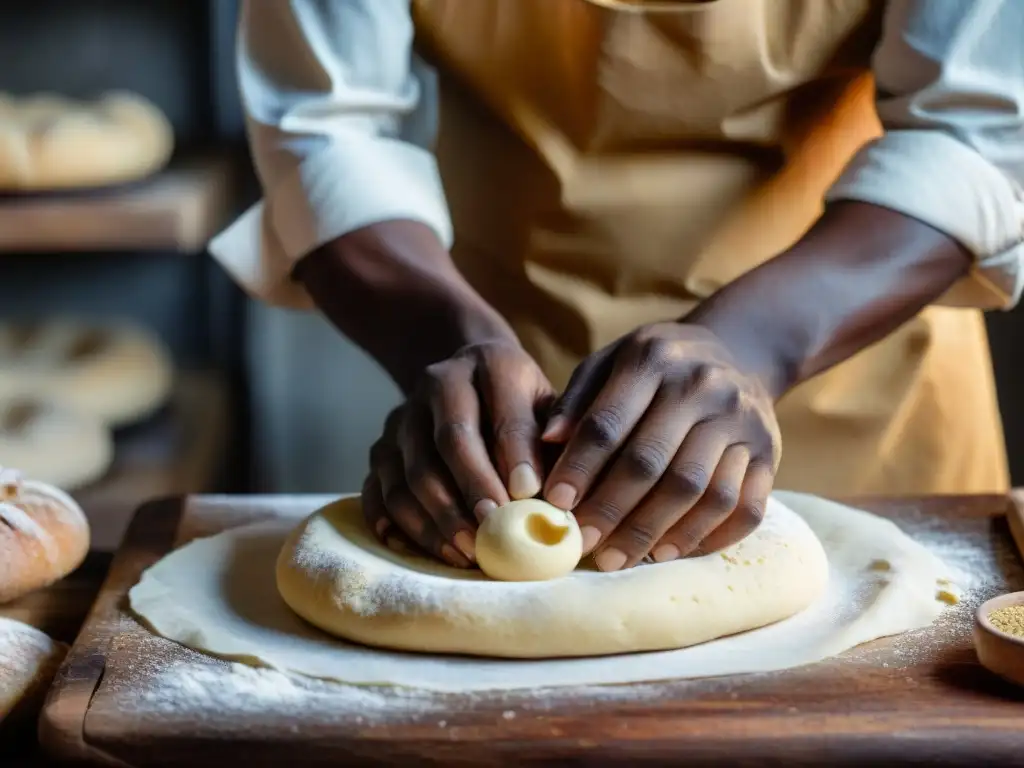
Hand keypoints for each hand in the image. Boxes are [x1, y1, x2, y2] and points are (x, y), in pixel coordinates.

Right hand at [362, 340, 554, 566]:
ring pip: (409, 472)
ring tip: (467, 553)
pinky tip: (420, 552)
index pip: (502, 411)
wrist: (469, 375)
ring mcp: (403, 417)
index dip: (515, 455)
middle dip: (472, 490)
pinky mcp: (380, 448)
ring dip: (438, 519)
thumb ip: (555, 442)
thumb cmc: (522, 405)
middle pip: (449, 440)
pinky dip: (395, 525)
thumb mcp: (548, 405)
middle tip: (494, 531)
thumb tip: (558, 496)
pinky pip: (376, 492)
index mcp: (491, 364)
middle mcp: (438, 383)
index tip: (529, 495)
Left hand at [542, 323, 780, 570]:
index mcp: (652, 358)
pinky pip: (744, 507)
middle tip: (583, 544)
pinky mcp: (770, 453)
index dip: (580, 467)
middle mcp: (703, 386)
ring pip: (699, 491)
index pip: (609, 422)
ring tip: (620, 558)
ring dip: (655, 531)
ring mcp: (743, 421)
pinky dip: (707, 537)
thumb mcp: (610, 361)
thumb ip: (577, 400)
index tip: (555, 503)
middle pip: (653, 462)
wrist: (740, 352)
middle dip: (612, 509)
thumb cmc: (656, 367)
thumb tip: (547, 443)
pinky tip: (669, 553)